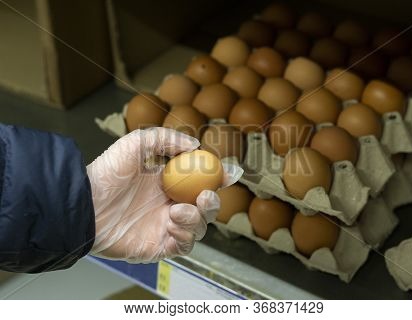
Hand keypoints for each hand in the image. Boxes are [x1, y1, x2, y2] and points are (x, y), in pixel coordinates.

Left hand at [87, 127, 238, 262]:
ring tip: (177, 211)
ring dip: (197, 219)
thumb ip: (167, 139)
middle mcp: (168, 205)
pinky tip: (172, 223)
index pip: (199, 183)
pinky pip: (184, 245)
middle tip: (206, 195)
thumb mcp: (136, 144)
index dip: (216, 179)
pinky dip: (186, 235)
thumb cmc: (106, 174)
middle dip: (213, 203)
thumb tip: (195, 145)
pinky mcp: (158, 246)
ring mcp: (164, 226)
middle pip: (205, 208)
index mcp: (167, 183)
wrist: (84, 205)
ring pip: (199, 228)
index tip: (228, 174)